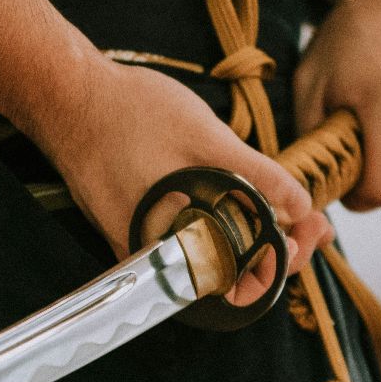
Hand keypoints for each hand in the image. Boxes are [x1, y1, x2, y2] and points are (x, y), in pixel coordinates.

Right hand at [24, 57, 333, 301]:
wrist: (67, 97)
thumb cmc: (131, 115)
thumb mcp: (208, 140)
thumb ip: (259, 178)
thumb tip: (301, 207)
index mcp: (173, 249)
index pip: (241, 284)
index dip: (285, 263)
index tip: (312, 235)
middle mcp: (155, 258)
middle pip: (230, 273)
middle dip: (277, 248)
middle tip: (313, 221)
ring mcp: (142, 243)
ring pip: (210, 255)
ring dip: (252, 237)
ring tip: (288, 211)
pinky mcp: (133, 225)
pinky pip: (186, 238)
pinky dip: (220, 225)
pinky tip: (243, 202)